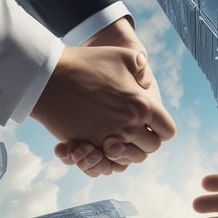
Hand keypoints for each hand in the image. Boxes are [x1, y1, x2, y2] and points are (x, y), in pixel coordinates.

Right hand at [54, 17, 170, 175]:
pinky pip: (107, 161)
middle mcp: (129, 126)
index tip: (152, 123)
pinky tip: (103, 143)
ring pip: (130, 159)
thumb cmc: (87, 62)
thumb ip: (142, 70)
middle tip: (135, 130)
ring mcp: (108, 138)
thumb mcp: (125, 55)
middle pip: (151, 147)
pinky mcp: (89, 144)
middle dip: (146, 141)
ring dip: (128, 152)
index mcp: (143, 105)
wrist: (49, 75)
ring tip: (120, 138)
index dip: (162, 128)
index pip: (167, 130)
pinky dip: (107, 157)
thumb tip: (146, 86)